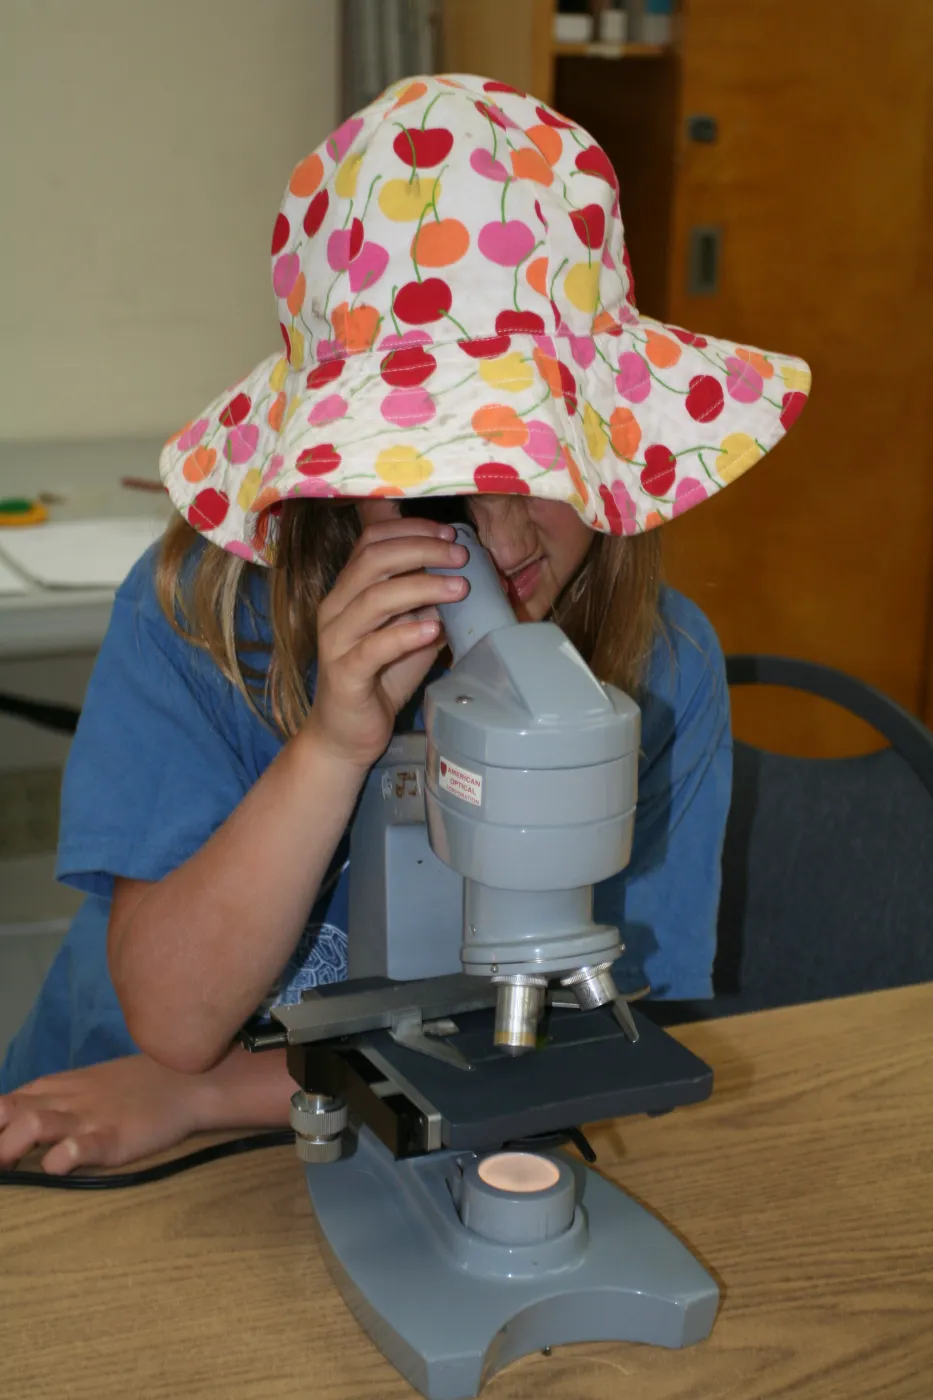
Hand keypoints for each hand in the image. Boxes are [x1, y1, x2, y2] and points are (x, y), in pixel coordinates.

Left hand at [0, 1055, 209, 1174]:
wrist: (190, 1081)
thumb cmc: (137, 1087)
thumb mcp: (88, 1084)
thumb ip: (54, 1100)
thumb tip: (20, 1123)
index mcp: (57, 1088)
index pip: (4, 1103)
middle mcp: (66, 1100)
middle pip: (7, 1110)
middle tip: (0, 1165)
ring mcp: (90, 1118)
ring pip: (34, 1124)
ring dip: (10, 1147)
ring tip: (9, 1169)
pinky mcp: (115, 1138)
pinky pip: (81, 1147)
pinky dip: (62, 1157)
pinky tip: (57, 1166)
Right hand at [306, 513, 467, 767]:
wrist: (346, 734)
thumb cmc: (379, 679)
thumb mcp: (411, 633)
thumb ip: (430, 606)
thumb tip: (470, 580)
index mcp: (349, 591)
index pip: (372, 541)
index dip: (411, 530)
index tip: (450, 533)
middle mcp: (337, 608)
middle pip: (374, 559)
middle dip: (422, 550)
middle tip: (461, 556)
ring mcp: (337, 640)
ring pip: (374, 599)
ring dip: (422, 587)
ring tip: (460, 589)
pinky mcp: (344, 674)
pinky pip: (374, 648)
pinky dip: (406, 634)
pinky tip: (434, 629)